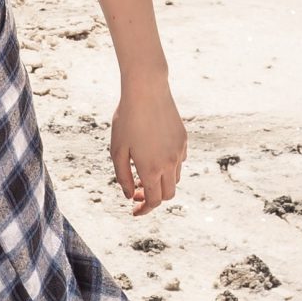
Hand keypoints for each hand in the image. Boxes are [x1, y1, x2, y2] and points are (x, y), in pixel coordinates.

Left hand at [110, 76, 186, 214]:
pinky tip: (155, 156)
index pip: (154, 201)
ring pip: (175, 179)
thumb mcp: (117, 150)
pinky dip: (169, 167)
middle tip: (137, 192)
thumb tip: (130, 195)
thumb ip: (122, 176)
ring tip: (144, 172)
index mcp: (151, 168)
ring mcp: (179, 151)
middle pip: (168, 195)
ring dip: (161, 182)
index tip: (135, 210)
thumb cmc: (127, 119)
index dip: (144, 209)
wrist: (147, 90)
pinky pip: (180, 162)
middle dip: (153, 199)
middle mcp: (169, 163)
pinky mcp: (184, 140)